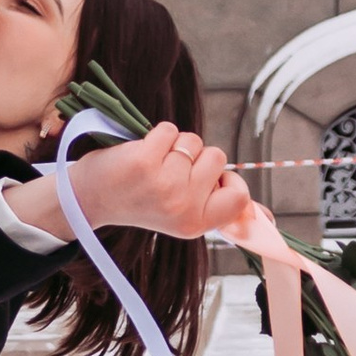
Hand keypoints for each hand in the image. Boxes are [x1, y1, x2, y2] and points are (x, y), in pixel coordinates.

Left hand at [10, 120, 253, 246]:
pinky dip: (157, 134)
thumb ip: (219, 211)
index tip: (206, 182)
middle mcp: (182, 208)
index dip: (226, 180)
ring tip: (153, 164)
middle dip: (196, 157)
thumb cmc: (140, 201)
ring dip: (176, 145)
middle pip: (217, 158)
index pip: (239, 197)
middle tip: (167, 174)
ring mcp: (165, 184)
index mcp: (195, 225)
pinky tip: (140, 153)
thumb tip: (266, 219)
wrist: (89, 199)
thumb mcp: (181, 216)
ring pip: (194, 141)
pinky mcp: (145, 161)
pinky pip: (170, 130)